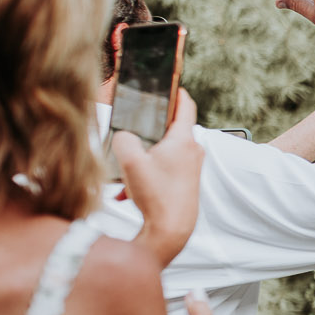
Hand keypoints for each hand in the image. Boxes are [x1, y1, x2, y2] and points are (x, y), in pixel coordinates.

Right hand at [116, 91, 202, 266]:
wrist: (171, 232)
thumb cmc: (156, 196)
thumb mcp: (130, 162)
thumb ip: (123, 140)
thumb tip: (124, 137)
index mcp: (183, 139)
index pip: (185, 104)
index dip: (175, 90)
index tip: (168, 82)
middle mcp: (192, 152)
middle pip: (170, 128)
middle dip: (148, 129)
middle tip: (132, 125)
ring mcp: (190, 169)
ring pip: (162, 152)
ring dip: (142, 158)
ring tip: (123, 170)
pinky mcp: (185, 183)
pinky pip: (162, 171)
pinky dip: (145, 176)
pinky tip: (125, 191)